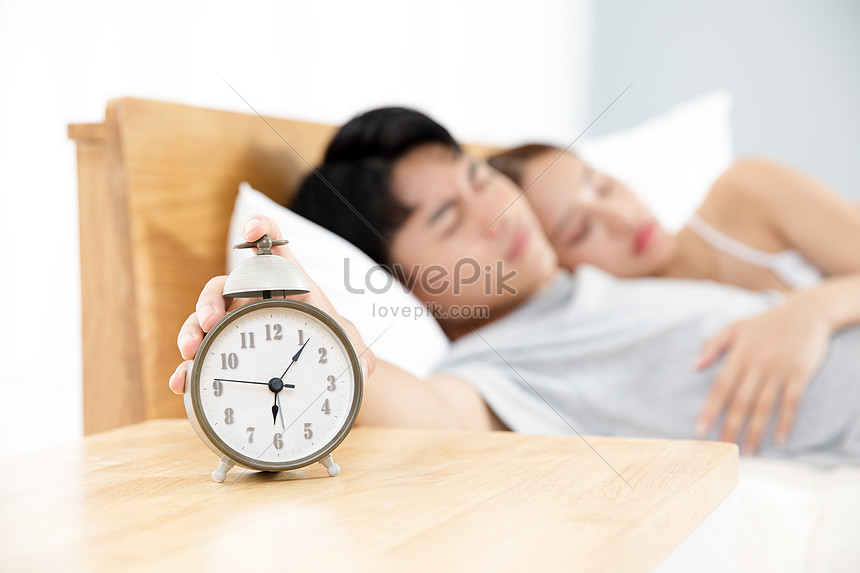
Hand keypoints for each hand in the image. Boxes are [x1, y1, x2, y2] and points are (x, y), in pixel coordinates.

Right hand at [168, 215, 374, 394]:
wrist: (320, 368)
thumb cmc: (331, 341)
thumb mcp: (346, 342)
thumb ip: (356, 350)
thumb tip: (365, 366)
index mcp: (286, 283)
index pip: (272, 246)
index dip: (261, 230)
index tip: (251, 231)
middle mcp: (253, 298)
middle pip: (223, 287)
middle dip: (210, 301)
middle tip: (211, 321)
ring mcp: (235, 325)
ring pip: (203, 320)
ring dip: (191, 332)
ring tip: (191, 351)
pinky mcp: (224, 352)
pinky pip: (201, 356)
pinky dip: (187, 368)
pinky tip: (182, 382)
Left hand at [693, 294, 830, 452]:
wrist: (806, 311)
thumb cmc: (766, 321)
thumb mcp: (735, 327)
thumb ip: (712, 346)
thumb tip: (693, 366)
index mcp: (739, 355)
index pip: (720, 388)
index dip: (710, 410)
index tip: (699, 430)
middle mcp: (758, 365)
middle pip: (741, 402)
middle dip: (730, 427)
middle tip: (722, 449)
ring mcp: (779, 370)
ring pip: (764, 406)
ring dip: (755, 430)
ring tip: (748, 451)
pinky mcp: (800, 374)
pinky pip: (792, 402)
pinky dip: (786, 421)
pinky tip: (780, 438)